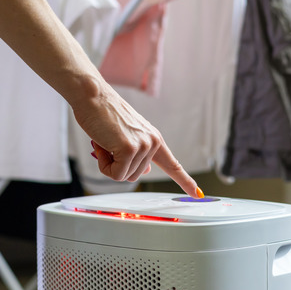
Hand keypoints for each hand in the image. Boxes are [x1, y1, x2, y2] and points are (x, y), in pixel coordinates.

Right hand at [72, 80, 202, 197]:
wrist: (92, 96)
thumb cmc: (103, 113)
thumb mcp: (127, 136)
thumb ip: (139, 153)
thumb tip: (147, 170)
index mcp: (154, 138)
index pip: (173, 165)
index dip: (185, 181)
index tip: (197, 193)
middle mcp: (152, 142)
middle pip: (135, 175)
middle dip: (116, 164)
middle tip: (108, 144)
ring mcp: (143, 146)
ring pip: (124, 176)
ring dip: (109, 164)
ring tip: (105, 142)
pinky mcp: (129, 149)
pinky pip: (115, 174)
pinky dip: (104, 165)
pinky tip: (102, 146)